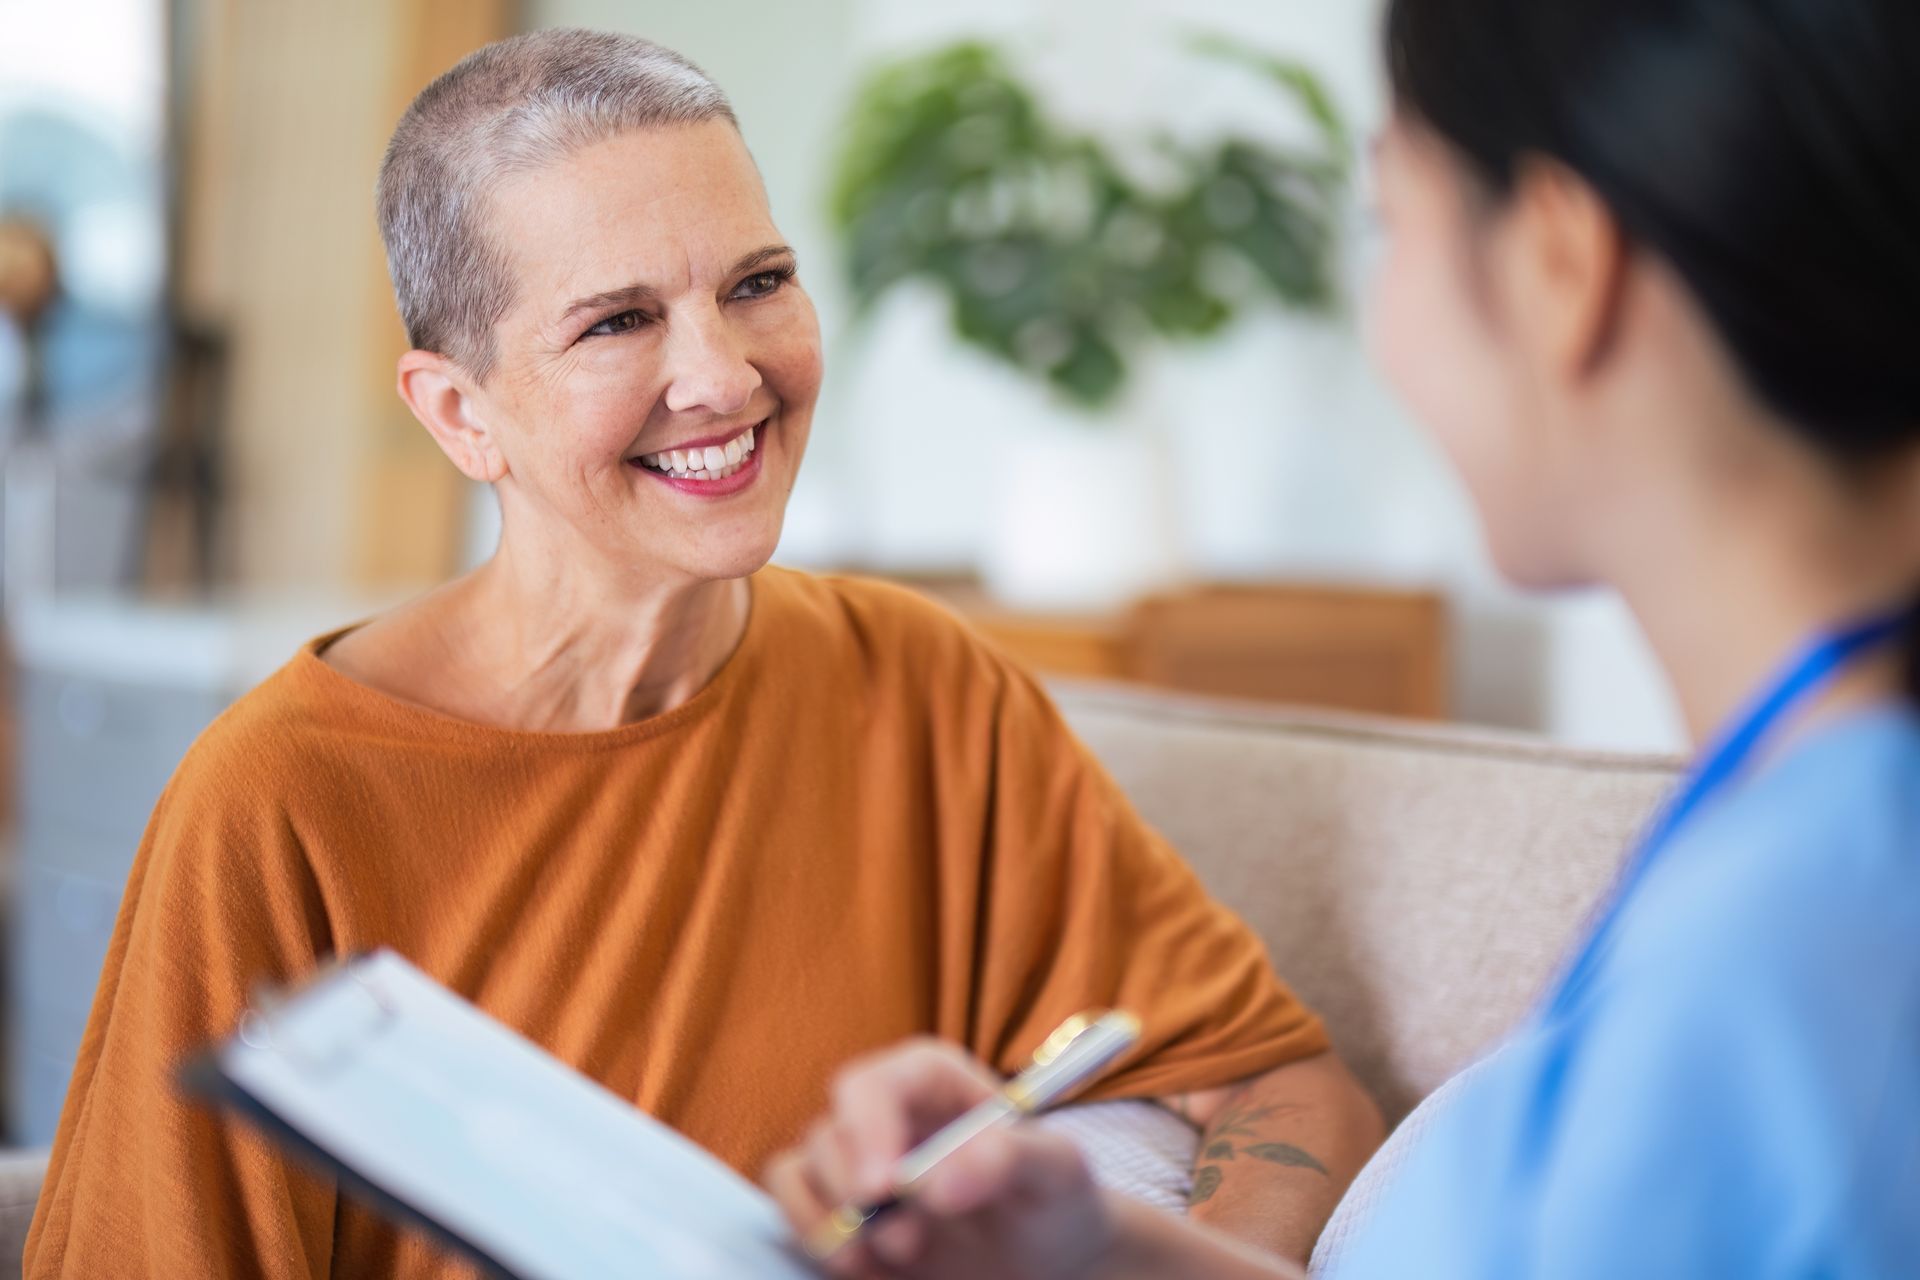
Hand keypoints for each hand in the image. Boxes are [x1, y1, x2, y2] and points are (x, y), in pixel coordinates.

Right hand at [764, 1039, 1117, 1279]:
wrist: (1045, 1260)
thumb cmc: (1054, 1201)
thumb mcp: (1058, 1173)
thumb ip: (1010, 1158)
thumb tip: (934, 1180)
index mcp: (933, 1079)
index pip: (875, 1083)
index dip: (868, 1129)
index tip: (884, 1188)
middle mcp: (885, 1110)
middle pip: (830, 1130)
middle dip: (858, 1193)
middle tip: (909, 1243)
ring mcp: (857, 1157)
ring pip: (801, 1168)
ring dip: (835, 1221)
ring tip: (899, 1256)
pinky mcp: (838, 1203)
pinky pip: (790, 1204)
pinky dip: (814, 1237)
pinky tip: (866, 1263)